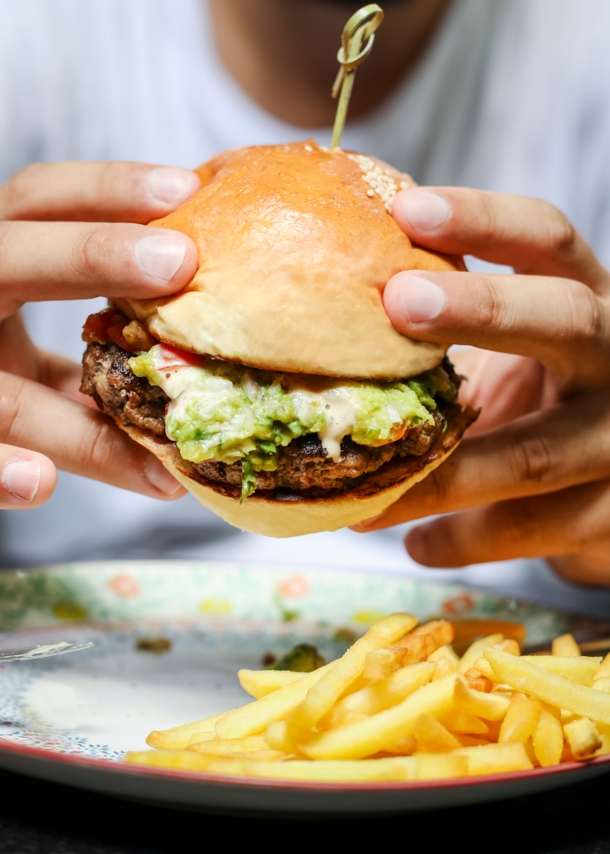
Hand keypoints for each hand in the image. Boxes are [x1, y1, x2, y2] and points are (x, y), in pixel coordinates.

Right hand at [0, 161, 200, 508]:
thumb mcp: (32, 342)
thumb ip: (96, 340)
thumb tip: (208, 355)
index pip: (34, 202)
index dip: (102, 190)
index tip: (184, 189)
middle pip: (7, 260)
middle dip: (89, 254)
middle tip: (181, 259)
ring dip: (73, 417)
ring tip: (155, 446)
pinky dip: (1, 472)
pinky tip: (40, 484)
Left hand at [356, 187, 609, 585]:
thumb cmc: (536, 405)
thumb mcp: (505, 356)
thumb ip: (440, 334)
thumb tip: (309, 315)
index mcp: (583, 300)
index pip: (547, 239)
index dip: (484, 220)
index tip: (406, 208)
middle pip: (566, 320)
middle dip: (483, 310)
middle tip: (397, 302)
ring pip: (536, 455)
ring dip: (442, 473)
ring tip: (361, 492)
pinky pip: (536, 530)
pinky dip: (466, 540)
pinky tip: (417, 545)